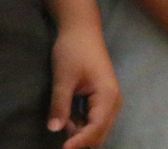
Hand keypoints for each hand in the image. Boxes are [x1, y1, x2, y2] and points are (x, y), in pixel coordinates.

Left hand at [50, 19, 119, 148]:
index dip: (80, 141)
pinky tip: (65, 116)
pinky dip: (79, 122)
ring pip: (95, 128)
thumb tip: (54, 129)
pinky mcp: (100, 100)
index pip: (96, 128)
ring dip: (78, 131)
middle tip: (59, 132)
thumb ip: (60, 104)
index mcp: (108, 97)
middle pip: (99, 133)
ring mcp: (108, 102)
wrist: (80, 29)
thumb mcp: (63, 77)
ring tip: (60, 118)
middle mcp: (113, 104)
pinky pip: (91, 120)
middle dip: (80, 138)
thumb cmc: (73, 49)